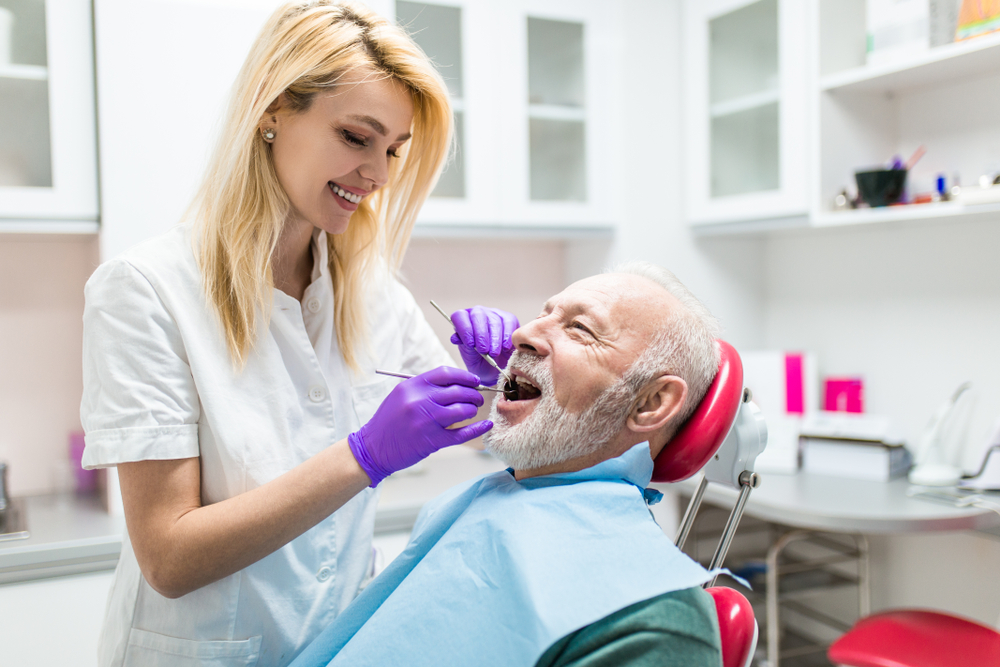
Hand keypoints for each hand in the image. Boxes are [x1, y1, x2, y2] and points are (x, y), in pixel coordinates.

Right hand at [348, 366, 491, 486]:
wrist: (373, 448)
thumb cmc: (388, 422)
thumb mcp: (400, 396)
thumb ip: (423, 388)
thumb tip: (454, 384)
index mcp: (412, 386)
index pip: (445, 373)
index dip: (464, 376)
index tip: (474, 380)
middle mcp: (420, 401)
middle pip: (458, 391)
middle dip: (473, 393)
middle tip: (477, 397)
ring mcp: (427, 421)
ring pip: (462, 410)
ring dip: (472, 409)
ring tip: (472, 410)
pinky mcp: (432, 441)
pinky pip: (461, 433)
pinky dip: (477, 429)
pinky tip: (485, 425)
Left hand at [449, 306, 519, 384]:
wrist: (497, 370)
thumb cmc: (480, 362)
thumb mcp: (469, 357)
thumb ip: (463, 346)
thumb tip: (455, 338)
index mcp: (463, 321)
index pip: (459, 316)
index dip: (464, 329)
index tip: (470, 344)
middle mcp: (477, 314)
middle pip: (478, 315)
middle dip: (481, 334)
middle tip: (483, 350)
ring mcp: (494, 314)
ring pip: (494, 321)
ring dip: (494, 339)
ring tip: (494, 353)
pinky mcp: (509, 319)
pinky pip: (509, 323)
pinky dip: (507, 336)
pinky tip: (505, 348)